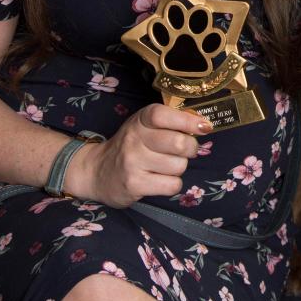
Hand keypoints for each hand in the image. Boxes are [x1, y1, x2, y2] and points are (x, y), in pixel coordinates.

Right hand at [69, 103, 211, 207]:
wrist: (96, 171)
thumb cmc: (130, 145)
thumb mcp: (144, 126)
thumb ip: (170, 122)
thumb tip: (203, 124)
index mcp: (140, 120)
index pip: (164, 115)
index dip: (187, 120)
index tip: (204, 127)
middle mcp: (135, 139)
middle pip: (179, 143)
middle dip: (191, 149)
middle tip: (185, 151)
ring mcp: (133, 162)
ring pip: (179, 166)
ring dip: (179, 168)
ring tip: (164, 167)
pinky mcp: (134, 185)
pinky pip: (172, 185)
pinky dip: (172, 184)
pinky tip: (160, 180)